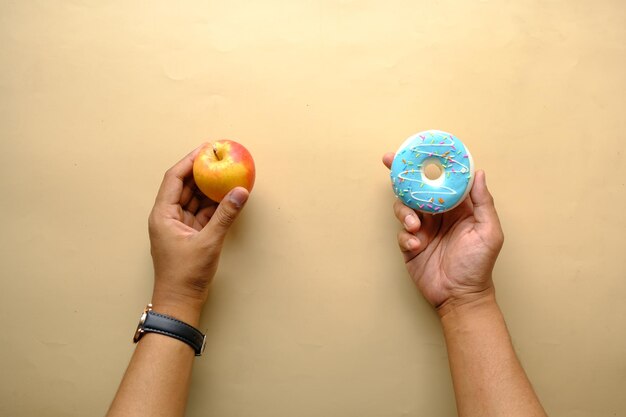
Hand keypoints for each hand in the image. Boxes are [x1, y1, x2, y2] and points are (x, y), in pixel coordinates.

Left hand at [148, 145, 248, 320]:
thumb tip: (241, 192)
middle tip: (219, 158)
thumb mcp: (209, 241)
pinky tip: (227, 197)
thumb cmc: (186, 274)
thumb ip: (225, 214)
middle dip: (201, 172)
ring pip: (194, 200)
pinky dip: (213, 205)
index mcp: (163, 214)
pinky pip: (201, 213)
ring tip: (226, 174)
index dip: (189, 161)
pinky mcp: (189, 235)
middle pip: (184, 186)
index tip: (205, 149)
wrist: (180, 302)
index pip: (174, 178)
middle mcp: (168, 217)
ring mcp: (178, 226)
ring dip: (209, 189)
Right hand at [382, 153, 503, 315]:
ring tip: (415, 227)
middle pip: (416, 188)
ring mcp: (423, 229)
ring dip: (405, 213)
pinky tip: (417, 246)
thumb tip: (479, 174)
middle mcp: (438, 214)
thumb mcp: (489, 232)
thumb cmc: (479, 265)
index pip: (441, 179)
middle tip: (390, 161)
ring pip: (404, 208)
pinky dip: (407, 237)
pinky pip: (402, 233)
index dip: (429, 164)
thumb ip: (483, 203)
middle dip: (402, 174)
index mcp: (457, 207)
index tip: (417, 149)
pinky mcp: (410, 245)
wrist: (460, 297)